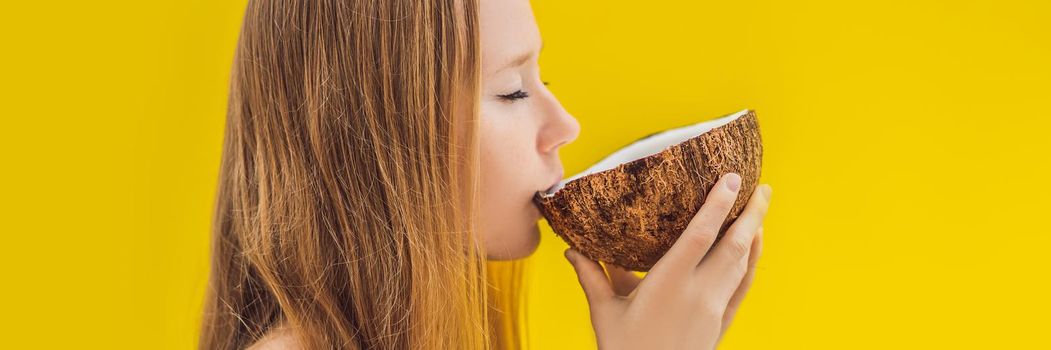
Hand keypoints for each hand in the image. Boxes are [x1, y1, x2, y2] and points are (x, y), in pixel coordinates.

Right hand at [565, 173, 771, 349]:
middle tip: (762, 185)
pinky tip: (755, 245)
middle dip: (751, 213)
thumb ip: (592, 277)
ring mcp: (714, 310)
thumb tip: (571, 249)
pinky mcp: (721, 324)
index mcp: (668, 285)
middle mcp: (698, 295)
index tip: (732, 178)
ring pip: (743, 264)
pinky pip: (743, 286)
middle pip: (734, 246)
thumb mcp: (604, 313)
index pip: (700, 236)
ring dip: (754, 232)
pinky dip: (753, 261)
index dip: (718, 204)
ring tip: (760, 206)